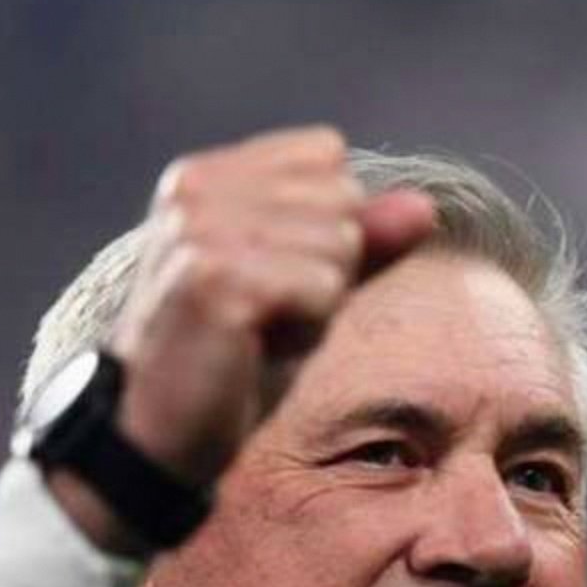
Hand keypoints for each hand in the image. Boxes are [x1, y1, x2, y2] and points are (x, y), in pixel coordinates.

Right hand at [50, 126, 435, 555]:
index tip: (269, 279)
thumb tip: (425, 204)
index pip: (325, 152)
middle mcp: (196, 188)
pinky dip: (306, 330)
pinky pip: (324, 288)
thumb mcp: (307, 288)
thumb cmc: (233, 360)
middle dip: (325, 267)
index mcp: (204, 174)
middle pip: (341, 197)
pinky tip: (254, 347)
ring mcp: (200, 230)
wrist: (161, 434)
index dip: (325, 224)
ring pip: (339, 242)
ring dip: (316, 304)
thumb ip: (362, 239)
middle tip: (262, 315)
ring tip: (256, 332)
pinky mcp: (214, 278)